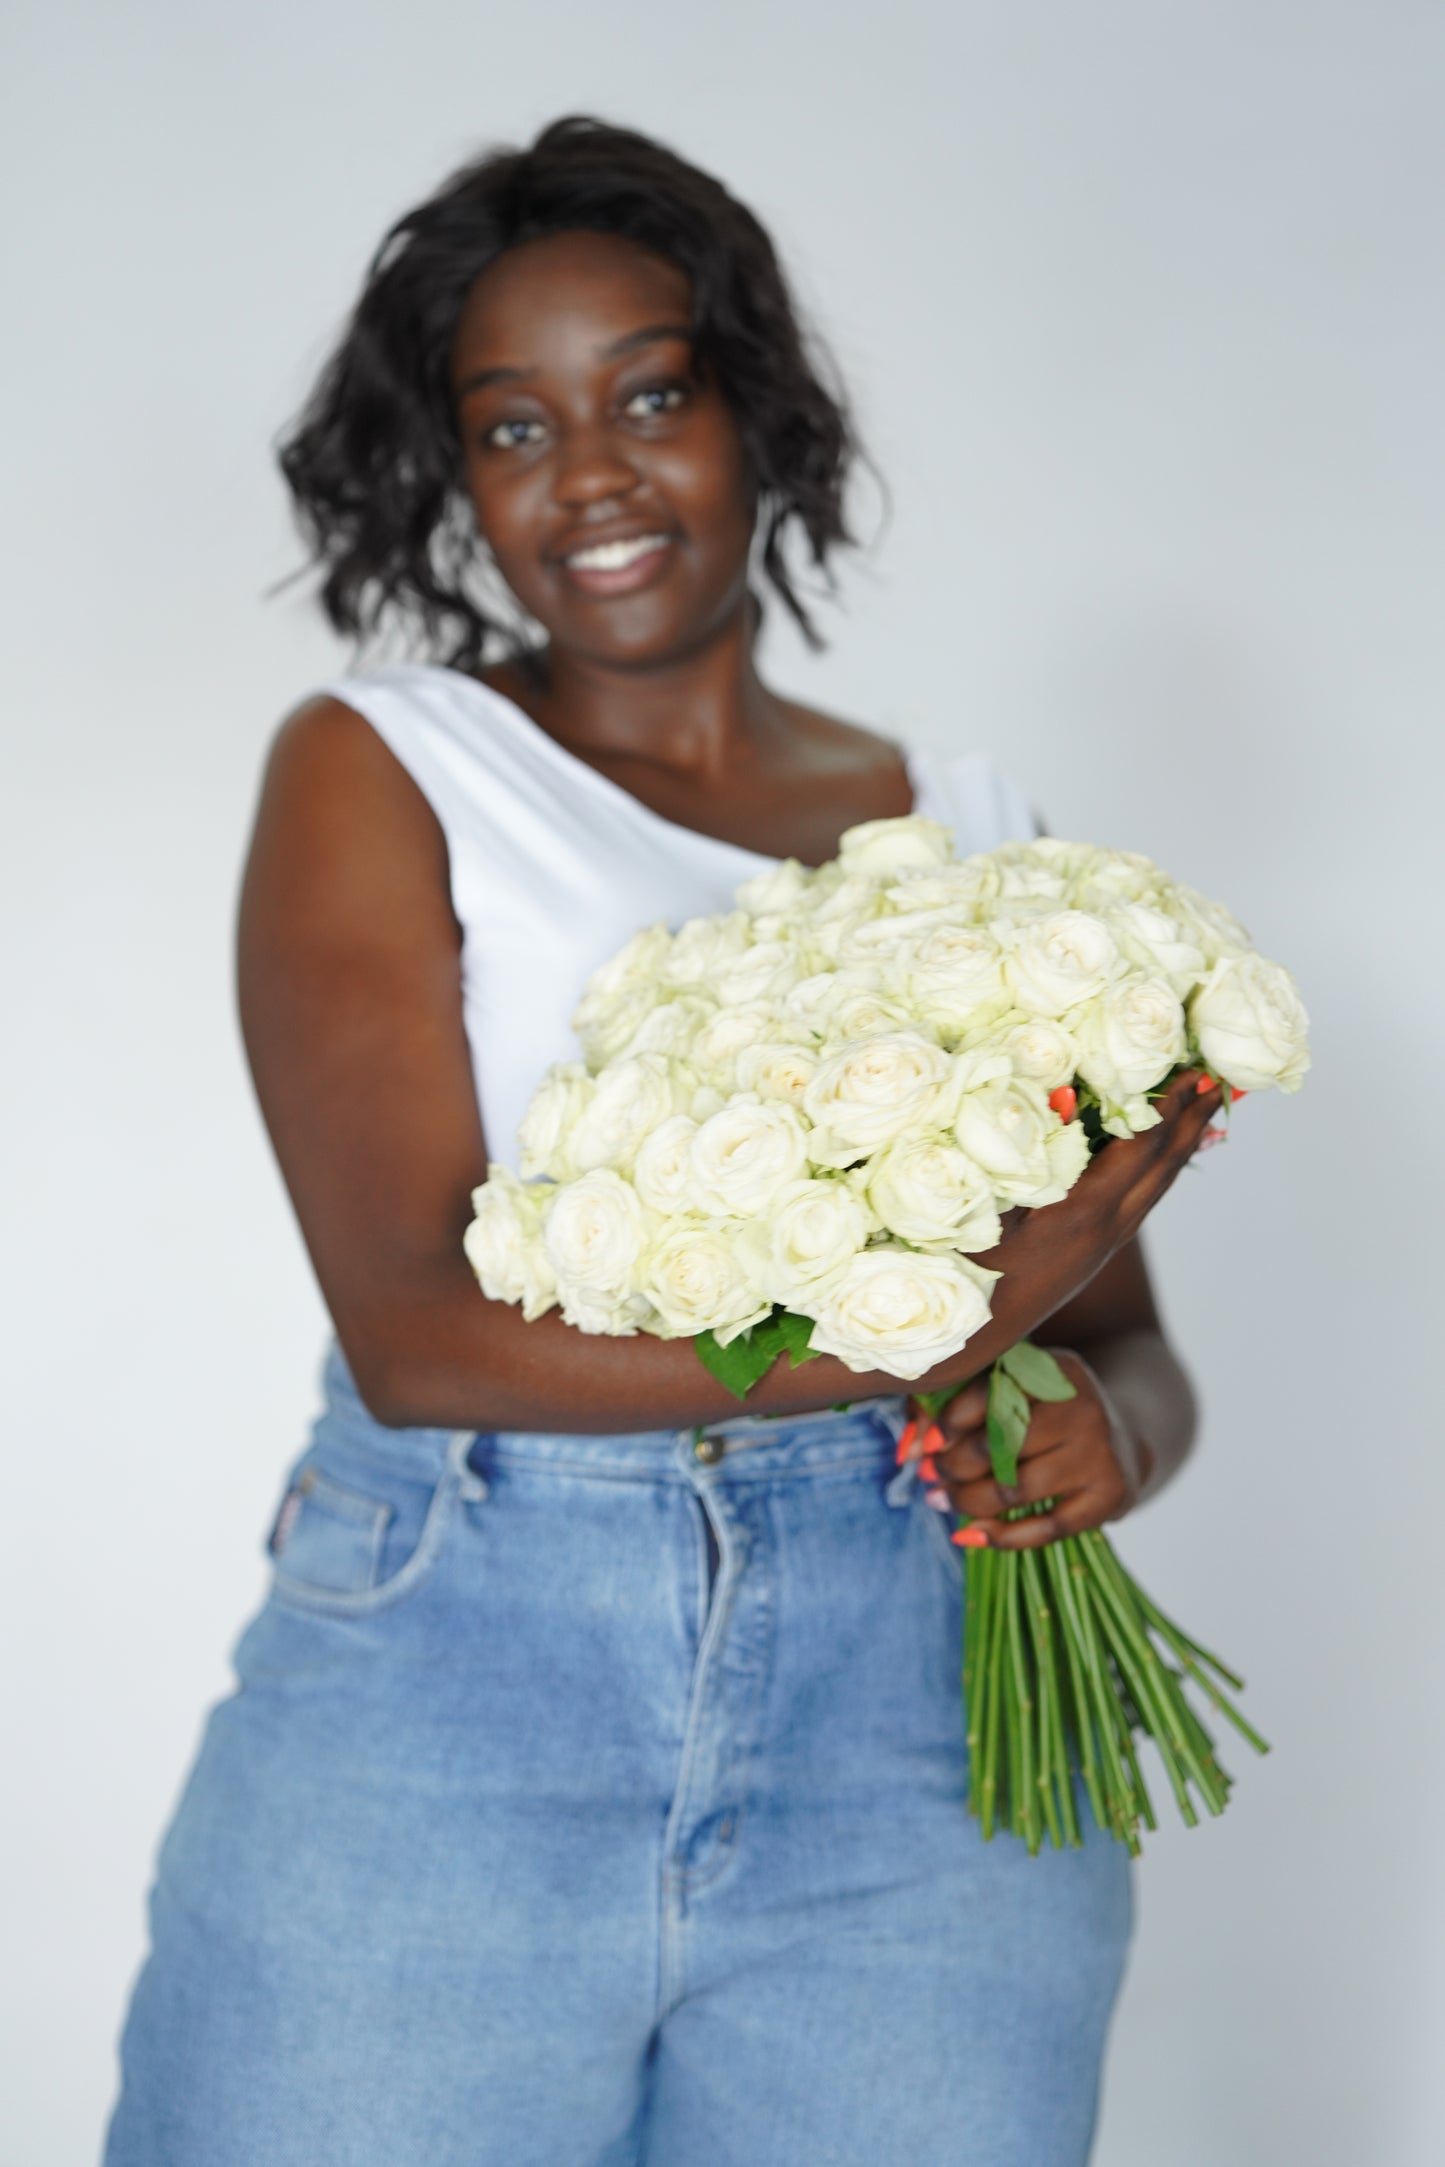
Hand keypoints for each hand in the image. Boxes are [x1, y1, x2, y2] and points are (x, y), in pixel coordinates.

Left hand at [909, 1351, 1150, 1550]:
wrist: (1120, 1438)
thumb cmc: (1042, 1413)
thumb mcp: (1007, 1390)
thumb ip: (948, 1406)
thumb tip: (907, 1451)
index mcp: (1054, 1370)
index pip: (990, 1393)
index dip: (948, 1423)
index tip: (926, 1445)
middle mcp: (1082, 1406)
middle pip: (1000, 1445)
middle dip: (953, 1467)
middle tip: (931, 1476)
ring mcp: (1100, 1453)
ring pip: (1015, 1490)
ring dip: (967, 1501)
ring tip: (943, 1499)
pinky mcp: (1110, 1495)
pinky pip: (1046, 1529)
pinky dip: (1001, 1537)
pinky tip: (968, 1534)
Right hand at [927, 1070, 1225, 1372]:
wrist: (965, 1340)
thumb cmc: (962, 1263)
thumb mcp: (987, 1202)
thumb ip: (1028, 1147)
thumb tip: (1065, 1095)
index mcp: (1084, 1211)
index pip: (1141, 1146)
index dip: (1169, 1106)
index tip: (1192, 1071)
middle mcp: (1104, 1230)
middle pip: (1162, 1166)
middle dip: (1191, 1121)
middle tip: (1217, 1080)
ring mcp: (1101, 1246)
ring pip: (1155, 1188)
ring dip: (1179, 1146)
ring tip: (1199, 1112)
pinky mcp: (1091, 1256)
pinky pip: (1138, 1203)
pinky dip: (1157, 1171)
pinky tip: (1154, 1162)